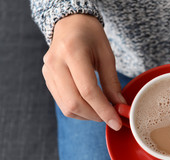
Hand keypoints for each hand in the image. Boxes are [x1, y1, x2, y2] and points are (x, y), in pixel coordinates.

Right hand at [42, 14, 125, 130]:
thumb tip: (119, 106)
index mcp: (73, 52)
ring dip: (87, 115)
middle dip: (95, 115)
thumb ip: (112, 82)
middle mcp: (56, 63)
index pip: (88, 91)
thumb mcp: (107, 55)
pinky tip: (90, 105)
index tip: (116, 122)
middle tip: (111, 117)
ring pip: (66, 107)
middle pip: (74, 103)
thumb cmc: (91, 36)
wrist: (70, 25)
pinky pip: (62, 103)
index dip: (103, 110)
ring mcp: (48, 72)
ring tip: (102, 110)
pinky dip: (78, 110)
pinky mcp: (47, 79)